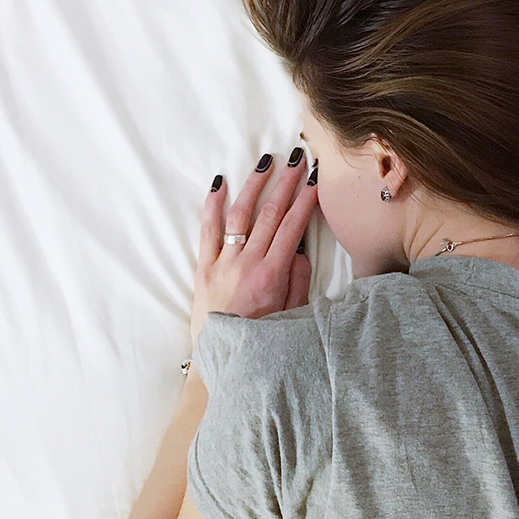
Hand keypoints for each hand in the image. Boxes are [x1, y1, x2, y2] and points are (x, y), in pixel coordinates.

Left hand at [190, 150, 316, 344]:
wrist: (222, 358)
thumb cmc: (261, 340)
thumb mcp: (291, 315)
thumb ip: (298, 280)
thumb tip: (301, 250)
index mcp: (272, 274)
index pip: (293, 226)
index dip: (305, 200)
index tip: (315, 179)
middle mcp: (247, 263)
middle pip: (270, 213)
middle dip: (285, 183)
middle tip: (296, 159)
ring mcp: (223, 263)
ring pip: (240, 215)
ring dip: (254, 185)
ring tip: (265, 163)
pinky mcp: (203, 267)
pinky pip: (207, 231)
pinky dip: (212, 205)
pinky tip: (220, 184)